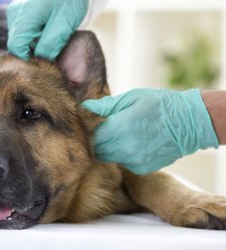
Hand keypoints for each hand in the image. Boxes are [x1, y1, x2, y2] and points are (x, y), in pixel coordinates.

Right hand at [7, 0, 87, 60]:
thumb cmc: (70, 0)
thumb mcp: (65, 24)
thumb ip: (51, 44)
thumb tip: (41, 59)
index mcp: (24, 15)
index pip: (15, 47)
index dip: (29, 58)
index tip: (45, 60)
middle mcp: (15, 13)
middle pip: (17, 44)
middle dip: (33, 50)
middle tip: (53, 45)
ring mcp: (15, 12)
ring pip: (20, 39)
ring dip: (35, 44)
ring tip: (52, 35)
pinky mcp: (19, 14)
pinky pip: (23, 32)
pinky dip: (35, 37)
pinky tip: (47, 31)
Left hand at [81, 88, 218, 173]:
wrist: (190, 123)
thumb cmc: (160, 105)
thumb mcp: (132, 98)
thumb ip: (106, 106)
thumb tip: (85, 107)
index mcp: (122, 128)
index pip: (91, 135)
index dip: (87, 130)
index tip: (88, 122)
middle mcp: (126, 149)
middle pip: (96, 150)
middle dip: (94, 140)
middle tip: (100, 128)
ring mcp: (134, 161)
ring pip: (107, 157)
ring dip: (107, 147)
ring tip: (116, 133)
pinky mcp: (141, 168)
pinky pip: (121, 162)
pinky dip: (120, 153)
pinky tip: (131, 141)